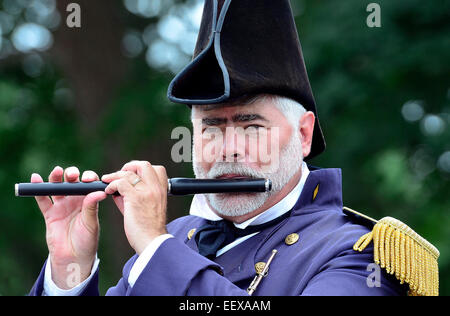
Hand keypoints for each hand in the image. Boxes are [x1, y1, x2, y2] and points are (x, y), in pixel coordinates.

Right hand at [32, 166, 106, 288]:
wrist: (73, 258)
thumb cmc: (87, 241)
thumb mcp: (91, 224)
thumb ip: (91, 208)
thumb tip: (100, 192)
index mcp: (89, 200)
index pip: (89, 184)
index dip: (89, 178)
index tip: (88, 179)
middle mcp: (75, 200)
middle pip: (72, 182)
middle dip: (72, 174)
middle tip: (72, 174)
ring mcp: (62, 206)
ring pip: (57, 187)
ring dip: (56, 178)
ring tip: (57, 171)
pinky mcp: (50, 214)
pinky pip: (42, 200)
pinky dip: (38, 189)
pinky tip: (35, 179)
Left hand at [101, 161, 167, 254]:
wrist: (153, 242)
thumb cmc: (150, 229)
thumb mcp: (148, 208)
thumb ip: (136, 196)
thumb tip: (119, 189)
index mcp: (161, 191)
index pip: (156, 169)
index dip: (142, 170)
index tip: (133, 176)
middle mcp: (155, 188)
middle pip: (144, 165)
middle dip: (129, 166)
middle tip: (120, 175)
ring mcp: (146, 192)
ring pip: (129, 173)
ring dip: (115, 176)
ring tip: (108, 183)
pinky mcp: (135, 199)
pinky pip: (120, 183)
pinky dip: (111, 185)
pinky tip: (108, 192)